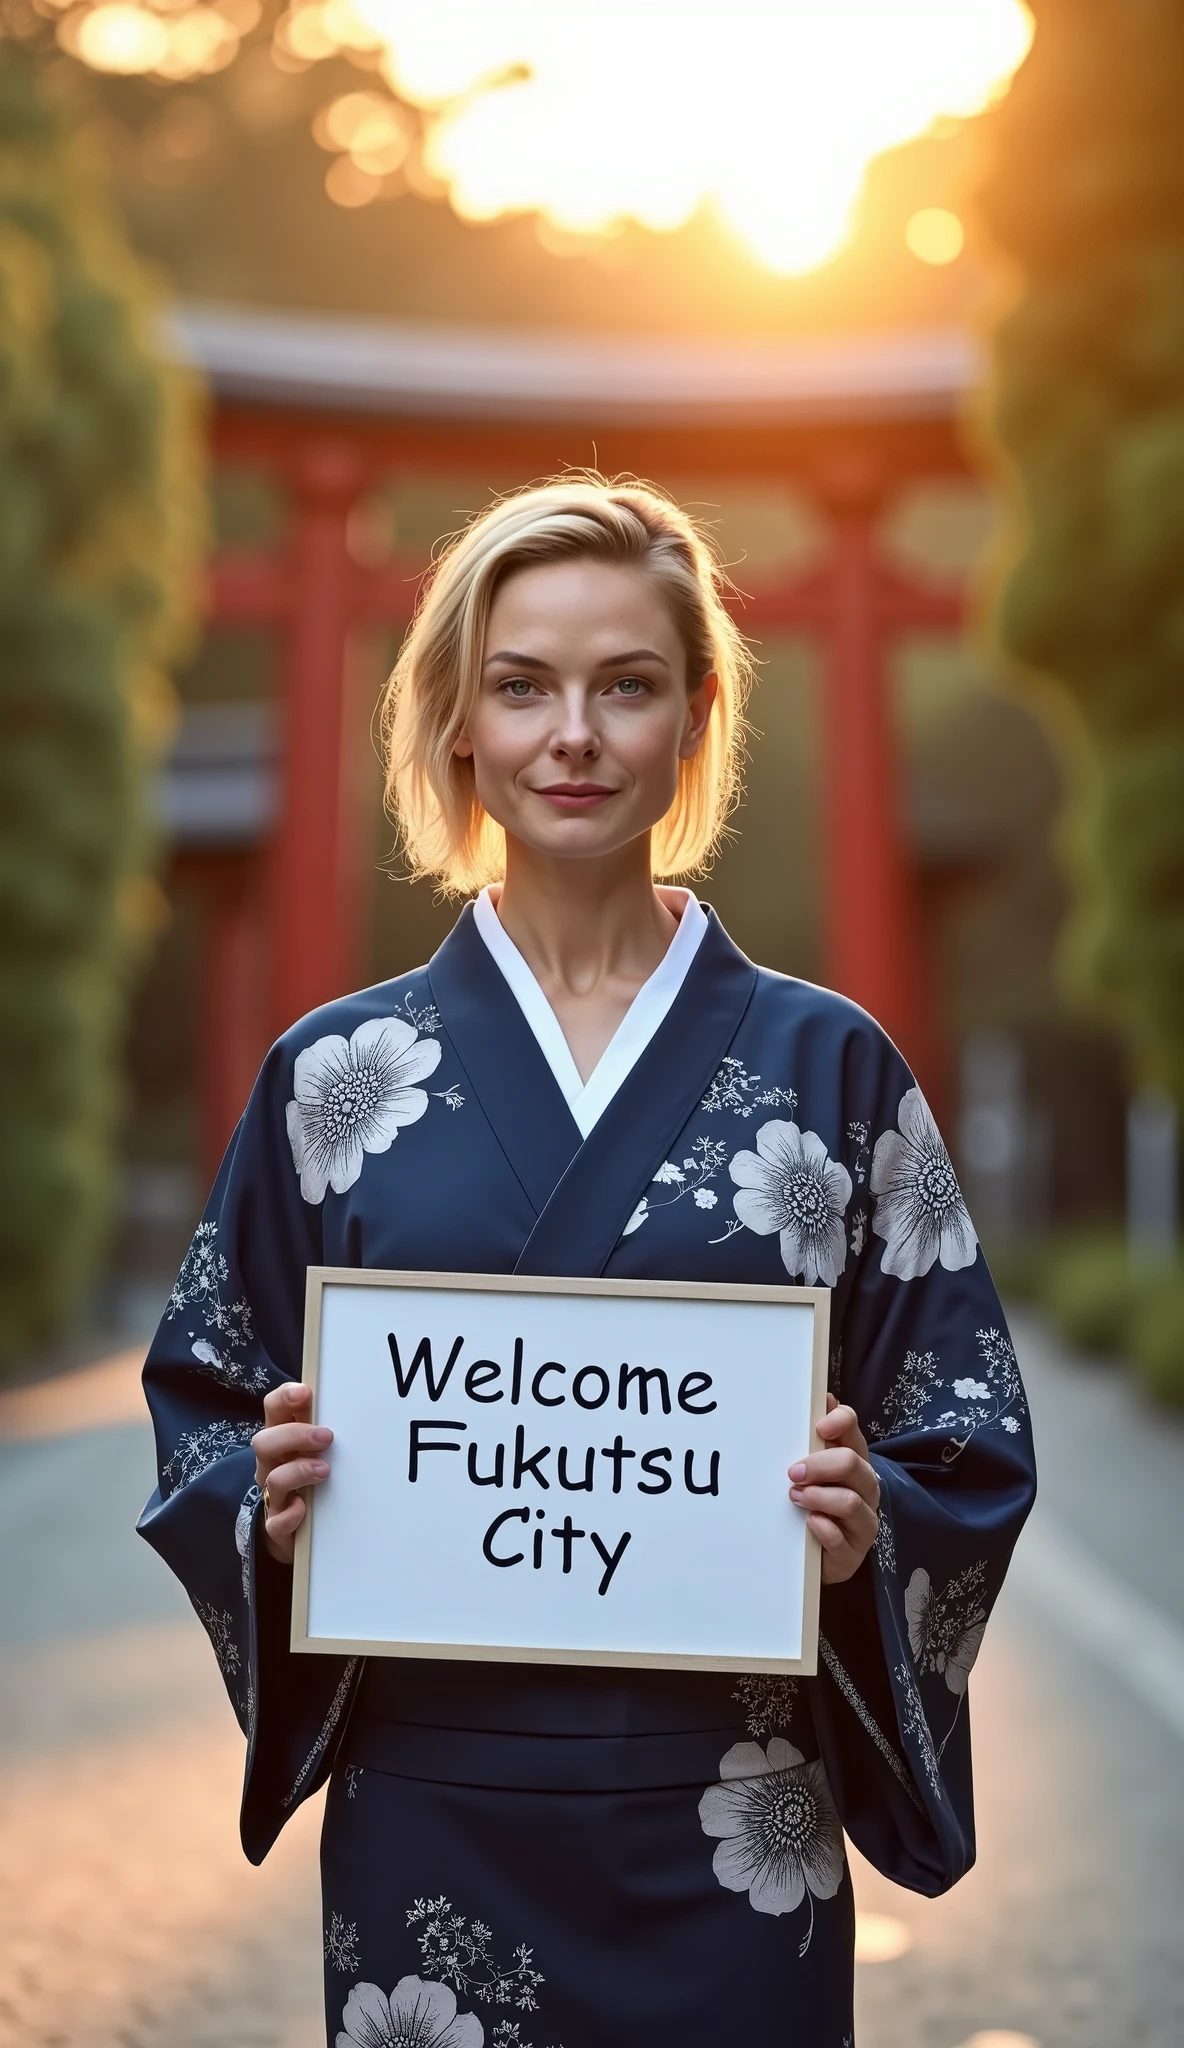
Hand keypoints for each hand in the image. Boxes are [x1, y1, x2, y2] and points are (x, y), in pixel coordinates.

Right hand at [252, 1382, 332, 1565]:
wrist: (301, 1526)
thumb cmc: (312, 1475)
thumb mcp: (316, 1448)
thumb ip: (327, 1426)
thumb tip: (359, 1403)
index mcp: (282, 1439)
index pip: (273, 1409)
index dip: (284, 1398)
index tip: (305, 1393)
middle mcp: (273, 1464)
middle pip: (264, 1442)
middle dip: (294, 1435)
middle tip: (326, 1437)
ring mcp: (273, 1494)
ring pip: (271, 1479)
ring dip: (298, 1471)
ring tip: (324, 1470)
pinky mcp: (278, 1524)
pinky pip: (276, 1521)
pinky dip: (290, 1514)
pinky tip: (304, 1508)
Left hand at [788, 1393, 879, 1585]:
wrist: (819, 1553)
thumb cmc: (817, 1503)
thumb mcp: (815, 1469)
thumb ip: (818, 1437)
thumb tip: (824, 1398)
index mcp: (854, 1460)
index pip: (853, 1429)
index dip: (839, 1422)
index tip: (818, 1426)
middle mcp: (865, 1488)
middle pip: (852, 1463)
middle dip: (819, 1465)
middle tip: (792, 1472)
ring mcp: (863, 1521)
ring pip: (849, 1501)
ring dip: (818, 1497)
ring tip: (795, 1497)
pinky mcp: (853, 1553)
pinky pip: (840, 1539)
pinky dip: (823, 1529)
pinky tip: (809, 1524)